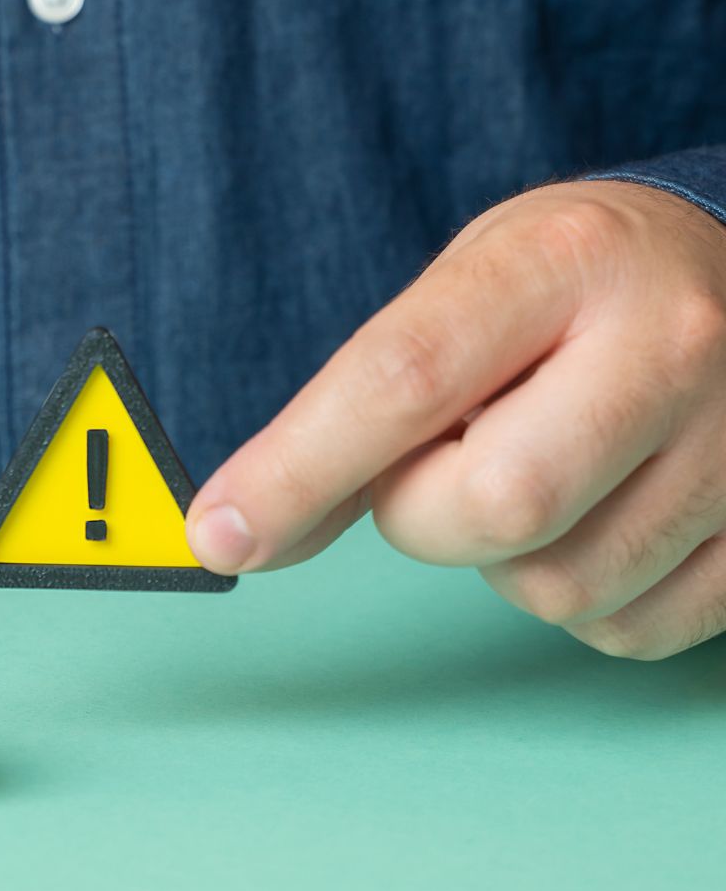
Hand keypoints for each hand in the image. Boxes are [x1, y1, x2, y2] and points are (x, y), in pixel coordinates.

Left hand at [186, 179, 725, 658]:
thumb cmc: (576, 287)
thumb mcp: (470, 288)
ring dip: (506, 556)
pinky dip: (582, 594)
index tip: (221, 533)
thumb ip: (364, 398)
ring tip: (544, 465)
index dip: (297, 469)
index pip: (403, 378)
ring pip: (555, 588)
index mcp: (563, 261)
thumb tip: (244, 530)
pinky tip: (603, 511)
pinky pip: (625, 629)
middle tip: (449, 456)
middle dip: (422, 511)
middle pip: (486, 507)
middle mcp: (670, 346)